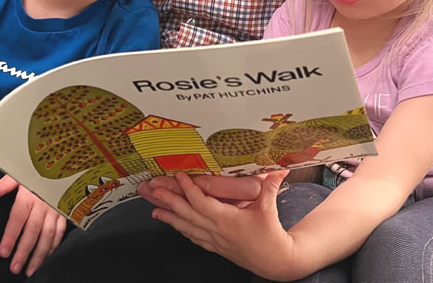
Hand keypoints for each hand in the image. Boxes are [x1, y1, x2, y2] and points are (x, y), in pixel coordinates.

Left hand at [0, 175, 66, 275]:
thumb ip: (3, 184)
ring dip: (39, 254)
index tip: (4, 251)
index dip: (11, 235)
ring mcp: (56, 208)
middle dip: (24, 250)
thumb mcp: (20, 172)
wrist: (66, 162)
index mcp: (30, 193)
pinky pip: (60, 231)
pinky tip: (46, 256)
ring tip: (30, 268)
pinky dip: (53, 246)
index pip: (18, 217)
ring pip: (48, 234)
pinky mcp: (65, 211)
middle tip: (15, 267)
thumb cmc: (40, 170)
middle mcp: (44, 202)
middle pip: (33, 230)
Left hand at [150, 170, 295, 279]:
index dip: (188, 189)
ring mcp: (214, 240)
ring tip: (154, 209)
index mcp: (228, 220)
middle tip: (154, 190)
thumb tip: (279, 169)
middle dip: (169, 201)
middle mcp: (217, 231)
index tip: (179, 176)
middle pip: (187, 214)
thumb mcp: (269, 208)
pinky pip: (193, 236)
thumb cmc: (271, 236)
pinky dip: (181, 228)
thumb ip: (271, 186)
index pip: (202, 202)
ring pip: (186, 227)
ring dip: (169, 217)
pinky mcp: (216, 247)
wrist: (275, 262)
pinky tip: (173, 224)